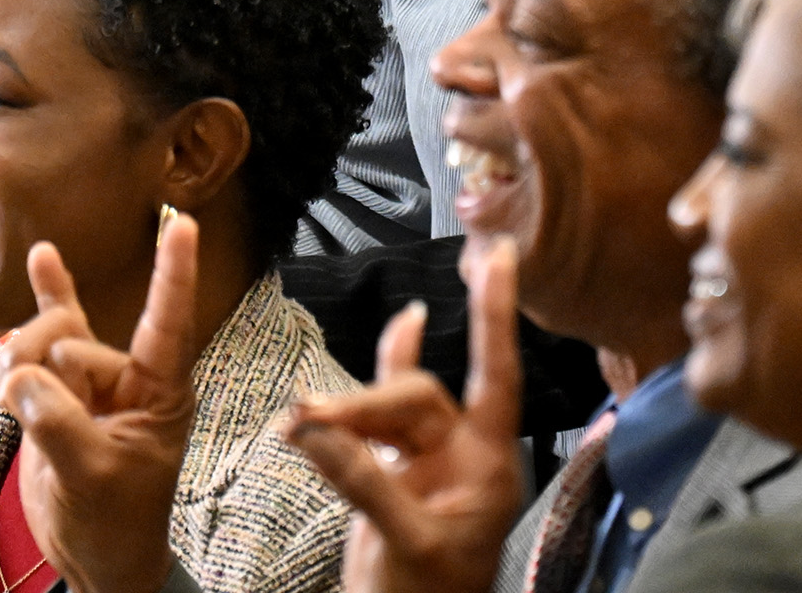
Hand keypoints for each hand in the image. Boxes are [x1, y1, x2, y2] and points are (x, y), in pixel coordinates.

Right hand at [0, 217, 198, 592]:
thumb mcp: (92, 477)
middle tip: (28, 409)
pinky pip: (46, 335)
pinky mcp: (57, 390)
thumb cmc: (115, 520)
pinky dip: (44, 297)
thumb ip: (58, 425)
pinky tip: (41, 257)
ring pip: (47, 338)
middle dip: (42, 365)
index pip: (168, 324)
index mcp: (159, 392)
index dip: (174, 276)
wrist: (94, 554)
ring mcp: (90, 381)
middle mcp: (127, 376)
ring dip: (21, 360)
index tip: (185, 226)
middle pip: (74, 337)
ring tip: (10, 401)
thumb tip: (20, 378)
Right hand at [280, 238, 526, 592]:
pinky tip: (404, 324)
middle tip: (308, 419)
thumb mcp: (405, 544)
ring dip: (346, 408)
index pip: (499, 377)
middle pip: (418, 397)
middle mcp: (464, 454)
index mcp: (488, 468)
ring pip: (388, 407)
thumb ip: (367, 483)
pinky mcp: (397, 469)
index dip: (497, 317)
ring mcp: (430, 460)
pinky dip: (371, 382)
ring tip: (298, 419)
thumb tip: (318, 429)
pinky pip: (381, 416)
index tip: (503, 257)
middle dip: (364, 404)